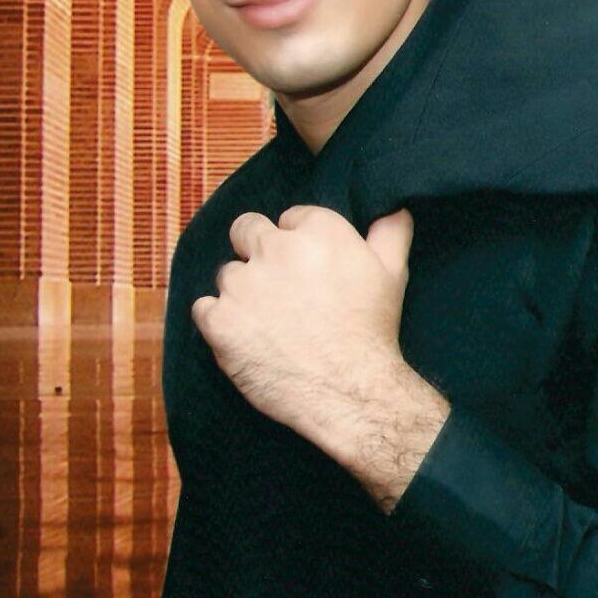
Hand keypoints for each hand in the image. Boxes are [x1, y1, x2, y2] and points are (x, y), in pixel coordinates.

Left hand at [191, 206, 448, 507]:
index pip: (289, 218)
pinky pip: (204, 309)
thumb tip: (392, 206)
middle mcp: (274, 248)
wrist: (350, 390)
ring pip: (227, 274)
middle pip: (245, 229)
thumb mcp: (393, 272)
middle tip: (277, 286)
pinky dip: (218, 322)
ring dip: (241, 292)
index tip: (308, 268)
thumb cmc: (372, 330)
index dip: (297, 243)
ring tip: (266, 322)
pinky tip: (244, 338)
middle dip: (256, 251)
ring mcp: (241, 284)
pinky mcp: (219, 321)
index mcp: (315, 230)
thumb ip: (390, 231)